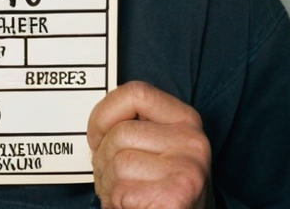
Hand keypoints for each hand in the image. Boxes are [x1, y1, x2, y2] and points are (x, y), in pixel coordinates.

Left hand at [87, 81, 211, 208]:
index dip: (105, 113)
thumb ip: (135, 124)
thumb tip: (97, 122)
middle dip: (102, 158)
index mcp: (185, 118)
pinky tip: (128, 205)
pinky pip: (122, 190)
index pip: (136, 93)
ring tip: (120, 192)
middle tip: (109, 176)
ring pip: (118, 162)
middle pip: (121, 133)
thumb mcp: (155, 144)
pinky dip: (114, 201)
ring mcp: (188, 168)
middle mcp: (192, 140)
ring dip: (107, 182)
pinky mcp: (177, 196)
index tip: (97, 135)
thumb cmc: (162, 186)